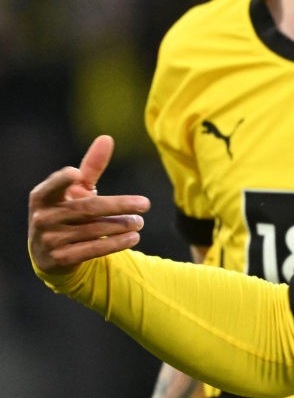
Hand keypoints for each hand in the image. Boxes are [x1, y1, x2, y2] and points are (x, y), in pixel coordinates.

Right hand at [28, 135, 149, 273]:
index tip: (77, 174)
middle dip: (119, 206)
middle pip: (87, 209)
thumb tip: (107, 138)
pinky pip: (93, 250)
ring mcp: (50, 240)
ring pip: (94, 230)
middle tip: (145, 204)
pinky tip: (134, 237)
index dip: (62, 180)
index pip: (52, 186)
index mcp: (43, 196)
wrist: (51, 253)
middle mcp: (43, 218)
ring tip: (140, 222)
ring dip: (121, 226)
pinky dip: (115, 243)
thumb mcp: (76, 190)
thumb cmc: (68, 211)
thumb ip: (91, 166)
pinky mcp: (60, 259)